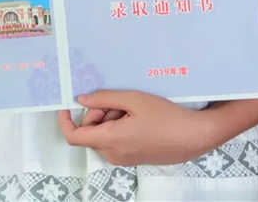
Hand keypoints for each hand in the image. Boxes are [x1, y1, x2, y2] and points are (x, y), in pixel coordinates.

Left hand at [58, 90, 221, 165]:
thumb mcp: (134, 99)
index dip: (65, 121)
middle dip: (98, 112)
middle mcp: (113, 154)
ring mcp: (122, 158)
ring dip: (110, 118)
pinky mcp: (132, 158)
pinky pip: (115, 141)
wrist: (193, 136)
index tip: (65, 105)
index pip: (75, 136)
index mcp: (110, 140)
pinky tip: (138, 116)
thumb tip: (82, 100)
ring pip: (103, 134)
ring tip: (133, 107)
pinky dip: (118, 126)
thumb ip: (105, 98)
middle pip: (90, 131)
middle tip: (117, 99)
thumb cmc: (165, 116)